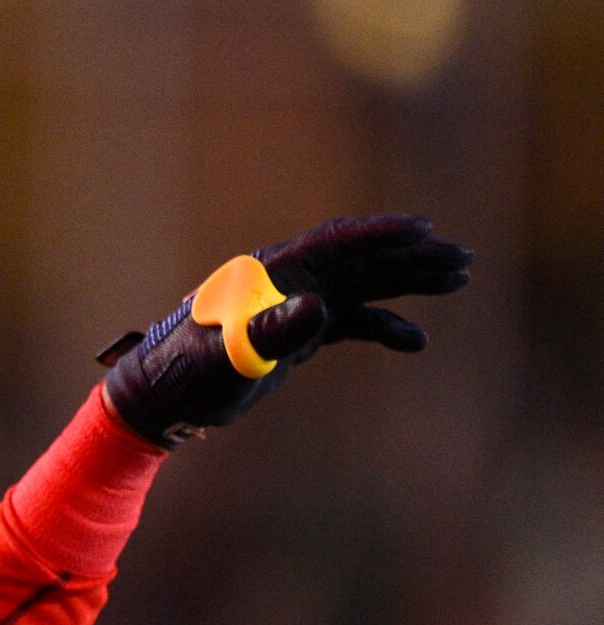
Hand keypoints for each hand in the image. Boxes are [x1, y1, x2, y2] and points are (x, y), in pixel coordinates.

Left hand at [96, 213, 471, 446]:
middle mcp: (286, 283)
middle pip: (359, 259)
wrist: (162, 397)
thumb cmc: (187, 373)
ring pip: (361, 285)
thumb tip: (318, 308)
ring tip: (457, 279)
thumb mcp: (229, 357)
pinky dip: (382, 326)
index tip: (424, 227)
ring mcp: (292, 306)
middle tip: (462, 257)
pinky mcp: (295, 333)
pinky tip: (415, 340)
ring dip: (407, 282)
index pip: (333, 244)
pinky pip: (350, 321)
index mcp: (270, 274)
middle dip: (410, 256)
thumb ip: (272, 332)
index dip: (378, 234)